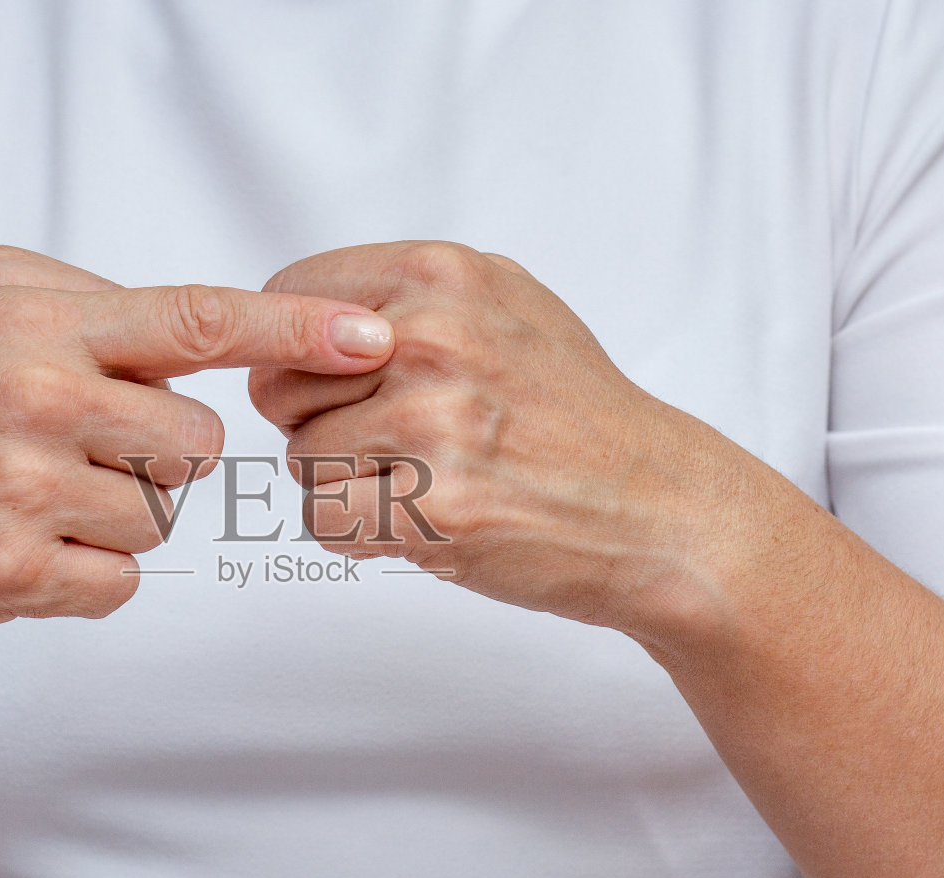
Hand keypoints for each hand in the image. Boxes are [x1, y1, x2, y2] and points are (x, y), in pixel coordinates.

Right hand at [0, 245, 393, 620]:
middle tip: (86, 437)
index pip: (196, 320)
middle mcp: (41, 404)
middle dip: (163, 445)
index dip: (295, 326)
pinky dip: (90, 568)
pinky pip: (118, 582)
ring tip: (37, 485)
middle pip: (199, 443)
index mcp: (41, 324)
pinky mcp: (10, 576)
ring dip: (120, 506)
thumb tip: (187, 333)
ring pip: (162, 516)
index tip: (371, 333)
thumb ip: (86, 298)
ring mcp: (26, 496)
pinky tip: (27, 537)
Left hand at [249, 241, 755, 636]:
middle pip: (278, 385)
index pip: (287, 296)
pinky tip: (420, 525)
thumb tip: (297, 317)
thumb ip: (408, 300)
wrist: (664, 512)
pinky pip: (324, 521)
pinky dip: (358, 535)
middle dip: (318, 423)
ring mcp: (434, 423)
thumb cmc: (580, 419)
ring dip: (345, 486)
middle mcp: (433, 337)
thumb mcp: (507, 309)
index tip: (338, 385)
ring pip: (300, 459)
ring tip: (423, 484)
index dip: (295, 351)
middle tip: (393, 446)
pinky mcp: (434, 508)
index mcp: (443, 275)